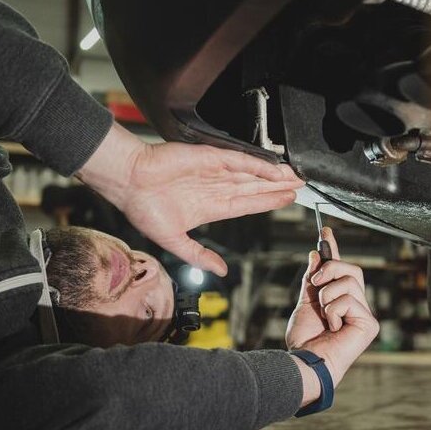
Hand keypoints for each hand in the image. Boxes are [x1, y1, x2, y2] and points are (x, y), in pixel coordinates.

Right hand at [76, 123, 303, 275]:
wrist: (128, 182)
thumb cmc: (144, 209)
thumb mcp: (174, 241)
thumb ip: (199, 255)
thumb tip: (221, 272)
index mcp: (210, 206)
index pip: (247, 204)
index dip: (268, 202)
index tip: (287, 200)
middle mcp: (216, 187)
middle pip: (255, 188)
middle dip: (278, 188)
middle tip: (302, 186)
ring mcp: (214, 171)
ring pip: (252, 174)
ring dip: (274, 176)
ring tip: (296, 176)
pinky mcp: (210, 157)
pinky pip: (240, 161)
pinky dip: (259, 165)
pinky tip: (276, 169)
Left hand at [286, 227, 378, 386]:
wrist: (305, 360)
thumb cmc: (305, 339)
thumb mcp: (305, 303)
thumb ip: (312, 280)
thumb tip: (316, 255)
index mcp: (340, 300)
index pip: (341, 269)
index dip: (334, 249)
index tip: (325, 230)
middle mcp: (355, 305)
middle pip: (352, 269)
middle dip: (330, 269)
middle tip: (315, 284)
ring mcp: (364, 314)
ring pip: (349, 282)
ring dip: (327, 295)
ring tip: (323, 315)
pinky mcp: (369, 324)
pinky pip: (351, 300)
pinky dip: (333, 311)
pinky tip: (332, 327)